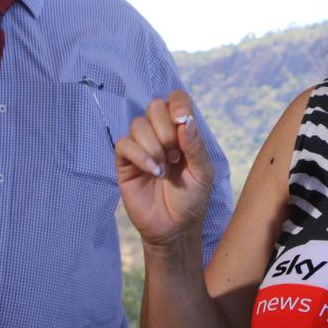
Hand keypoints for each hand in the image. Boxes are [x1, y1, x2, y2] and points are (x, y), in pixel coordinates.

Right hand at [114, 91, 213, 244]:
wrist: (175, 228)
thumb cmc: (192, 199)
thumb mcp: (203, 173)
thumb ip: (195, 146)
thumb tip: (185, 120)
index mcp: (182, 132)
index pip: (176, 100)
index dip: (177, 103)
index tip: (181, 119)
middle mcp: (160, 134)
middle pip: (154, 106)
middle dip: (166, 129)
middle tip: (175, 155)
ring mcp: (141, 147)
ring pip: (138, 124)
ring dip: (154, 146)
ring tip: (165, 169)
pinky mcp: (125, 162)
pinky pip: (124, 144)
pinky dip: (139, 155)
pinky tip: (153, 171)